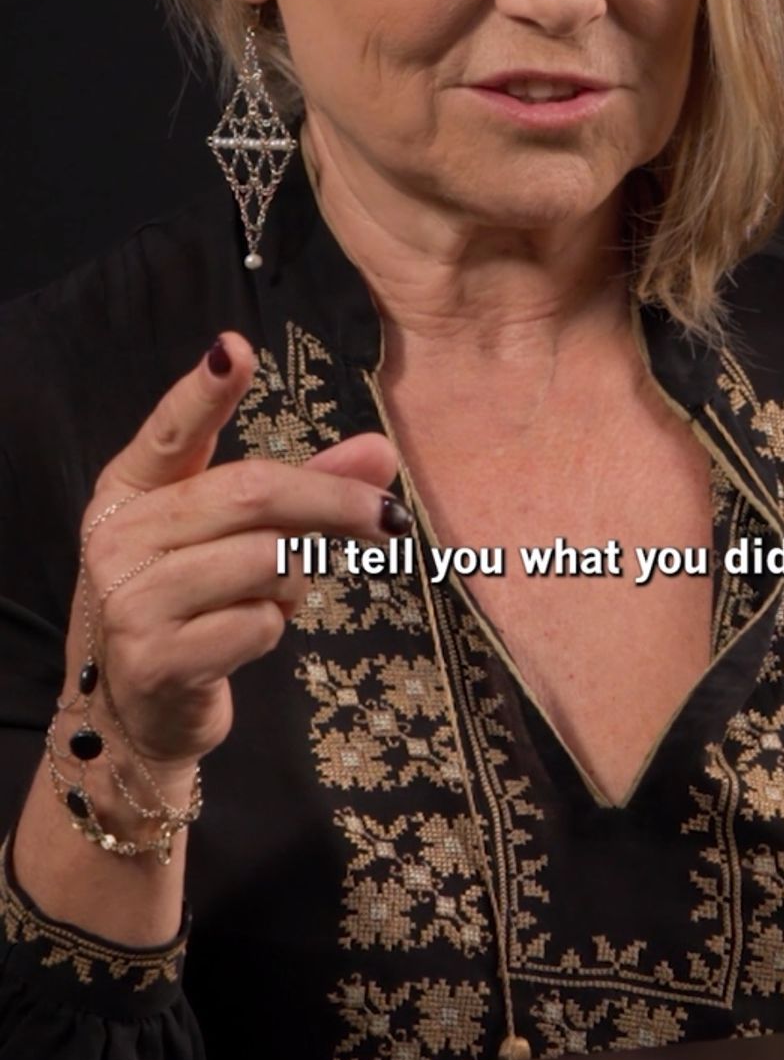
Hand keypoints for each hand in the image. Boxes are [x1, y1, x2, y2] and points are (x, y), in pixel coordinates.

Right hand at [63, 331, 401, 776]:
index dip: (205, 391)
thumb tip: (381, 451)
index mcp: (130, 488)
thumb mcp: (237, 535)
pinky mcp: (157, 659)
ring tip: (269, 594)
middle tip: (389, 519)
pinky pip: (259, 624)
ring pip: (266, 560)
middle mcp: (119, 535)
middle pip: (252, 494)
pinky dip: (272, 628)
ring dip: (295, 579)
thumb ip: (308, 488)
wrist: (137, 709)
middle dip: (333, 503)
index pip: (173, 430)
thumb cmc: (194, 601)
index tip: (236, 350)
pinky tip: (239, 637)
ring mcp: (131, 599)